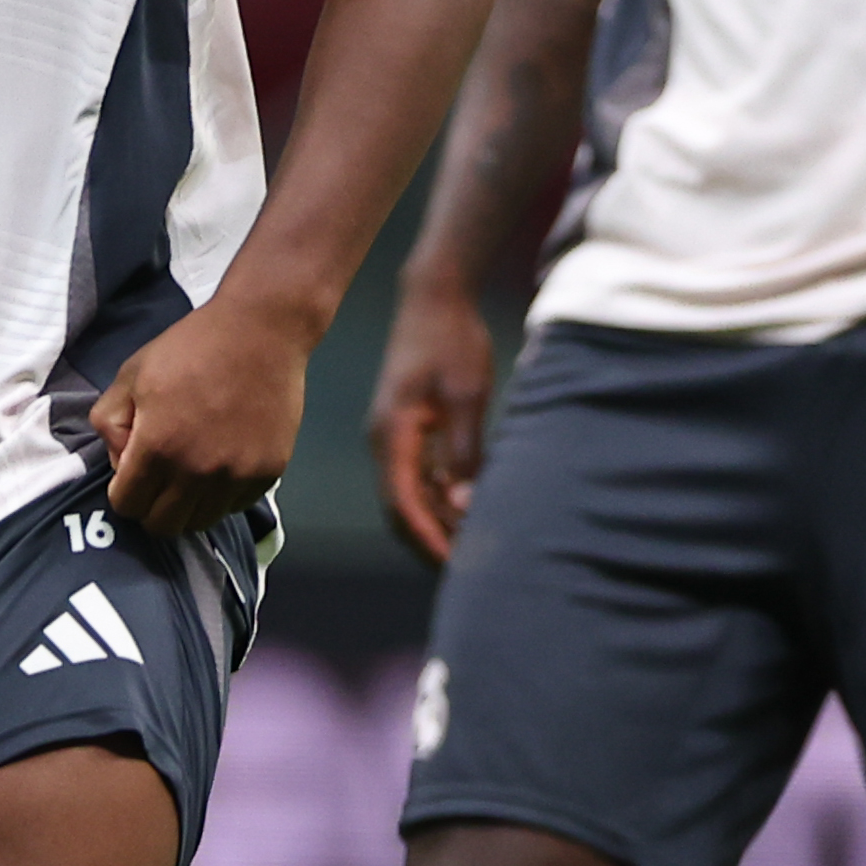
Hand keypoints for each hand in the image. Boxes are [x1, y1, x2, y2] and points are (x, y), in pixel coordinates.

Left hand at [93, 295, 311, 535]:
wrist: (258, 333)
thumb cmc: (189, 348)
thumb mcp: (131, 375)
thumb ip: (111, 423)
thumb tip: (120, 461)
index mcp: (158, 447)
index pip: (127, 506)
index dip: (122, 493)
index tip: (131, 475)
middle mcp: (198, 472)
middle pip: (164, 526)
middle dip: (151, 507)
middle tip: (157, 479)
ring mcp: (237, 476)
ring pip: (202, 522)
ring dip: (188, 505)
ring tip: (188, 470)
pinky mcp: (268, 473)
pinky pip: (235, 505)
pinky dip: (221, 494)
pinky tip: (219, 462)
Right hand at [366, 276, 494, 564]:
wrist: (434, 297)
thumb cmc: (450, 341)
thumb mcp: (466, 395)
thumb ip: (464, 453)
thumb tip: (463, 507)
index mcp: (391, 433)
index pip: (401, 504)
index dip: (427, 540)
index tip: (458, 567)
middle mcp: (385, 440)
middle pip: (401, 507)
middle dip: (433, 540)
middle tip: (474, 567)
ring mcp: (394, 435)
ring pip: (411, 494)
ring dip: (439, 520)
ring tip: (480, 542)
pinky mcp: (409, 428)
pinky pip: (419, 475)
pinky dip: (442, 497)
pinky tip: (473, 507)